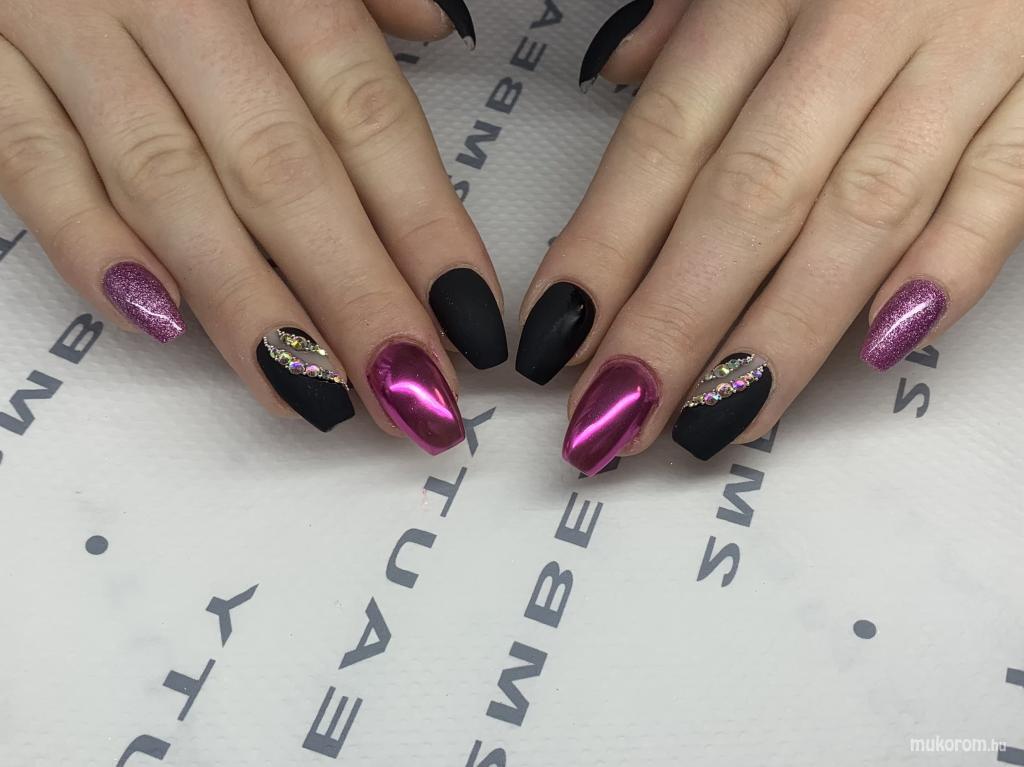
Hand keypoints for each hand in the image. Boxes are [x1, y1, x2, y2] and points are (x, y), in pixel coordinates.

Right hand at [0, 0, 504, 454]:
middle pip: (283, 168)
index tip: (467, 319)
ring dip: (247, 302)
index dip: (424, 224)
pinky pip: (31, 163)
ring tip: (312, 393)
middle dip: (356, 295)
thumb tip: (438, 27)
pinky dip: (93, 244)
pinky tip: (163, 324)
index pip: (365, 112)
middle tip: (411, 393)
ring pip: (169, 183)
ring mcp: (68, 25)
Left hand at [517, 0, 1023, 473]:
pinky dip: (948, 270)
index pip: (665, 138)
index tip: (557, 342)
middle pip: (748, 197)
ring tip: (712, 423)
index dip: (604, 249)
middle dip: (673, 322)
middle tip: (614, 418)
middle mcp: (858, 22)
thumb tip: (614, 70)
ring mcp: (965, 57)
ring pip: (861, 216)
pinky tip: (877, 350)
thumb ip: (692, 11)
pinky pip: (1004, 189)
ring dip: (781, 334)